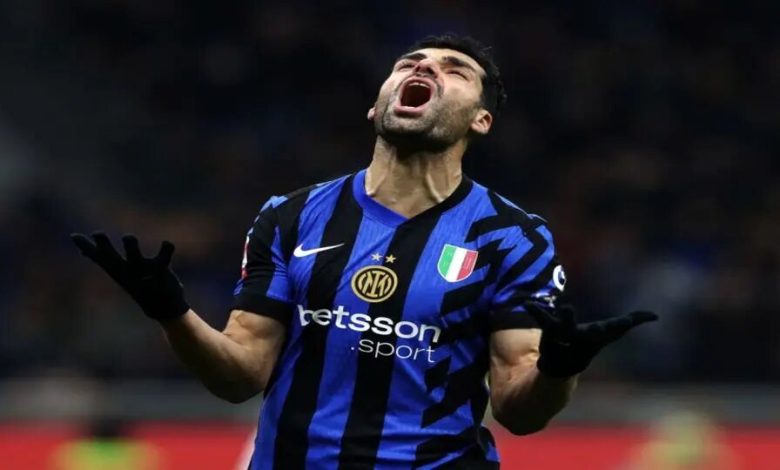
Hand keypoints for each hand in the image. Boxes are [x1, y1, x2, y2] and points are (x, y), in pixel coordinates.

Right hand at [71, 232, 189, 320]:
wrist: (163, 308)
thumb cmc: (138, 285)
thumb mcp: (118, 274)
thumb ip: (103, 260)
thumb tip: (84, 251)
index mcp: (117, 270)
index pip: (98, 257)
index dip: (87, 247)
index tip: (74, 236)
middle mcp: (127, 271)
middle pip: (111, 258)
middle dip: (104, 246)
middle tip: (97, 234)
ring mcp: (143, 271)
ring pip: (134, 255)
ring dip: (130, 244)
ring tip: (127, 238)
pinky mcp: (161, 271)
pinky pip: (164, 257)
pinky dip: (166, 248)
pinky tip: (166, 244)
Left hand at [524, 302, 657, 377]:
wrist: (565, 365)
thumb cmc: (590, 343)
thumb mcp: (610, 332)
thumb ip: (630, 321)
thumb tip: (655, 315)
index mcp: (597, 336)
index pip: (612, 328)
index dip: (621, 324)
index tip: (627, 320)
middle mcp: (579, 337)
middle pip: (579, 329)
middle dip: (574, 321)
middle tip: (568, 308)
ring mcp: (561, 335)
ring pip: (555, 326)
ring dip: (549, 318)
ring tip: (539, 306)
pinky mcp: (547, 330)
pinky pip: (541, 318)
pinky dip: (535, 310)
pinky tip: (526, 302)